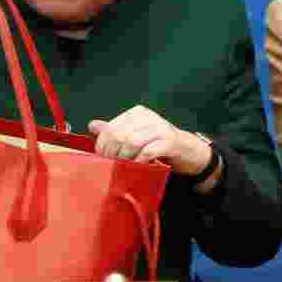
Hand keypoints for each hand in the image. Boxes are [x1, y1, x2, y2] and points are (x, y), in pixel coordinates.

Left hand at [88, 106, 210, 176]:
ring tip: (124, 168)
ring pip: (132, 141)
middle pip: (120, 134)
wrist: (188, 152)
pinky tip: (138, 167)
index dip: (102, 146)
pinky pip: (148, 151)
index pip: (111, 128)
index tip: (102, 160)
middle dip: (112, 154)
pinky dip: (140, 162)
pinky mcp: (170, 141)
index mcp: (137, 113)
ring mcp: (160, 127)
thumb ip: (115, 131)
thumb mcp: (135, 136)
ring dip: (125, 158)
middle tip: (112, 167)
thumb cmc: (159, 145)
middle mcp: (148, 116)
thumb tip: (93, 125)